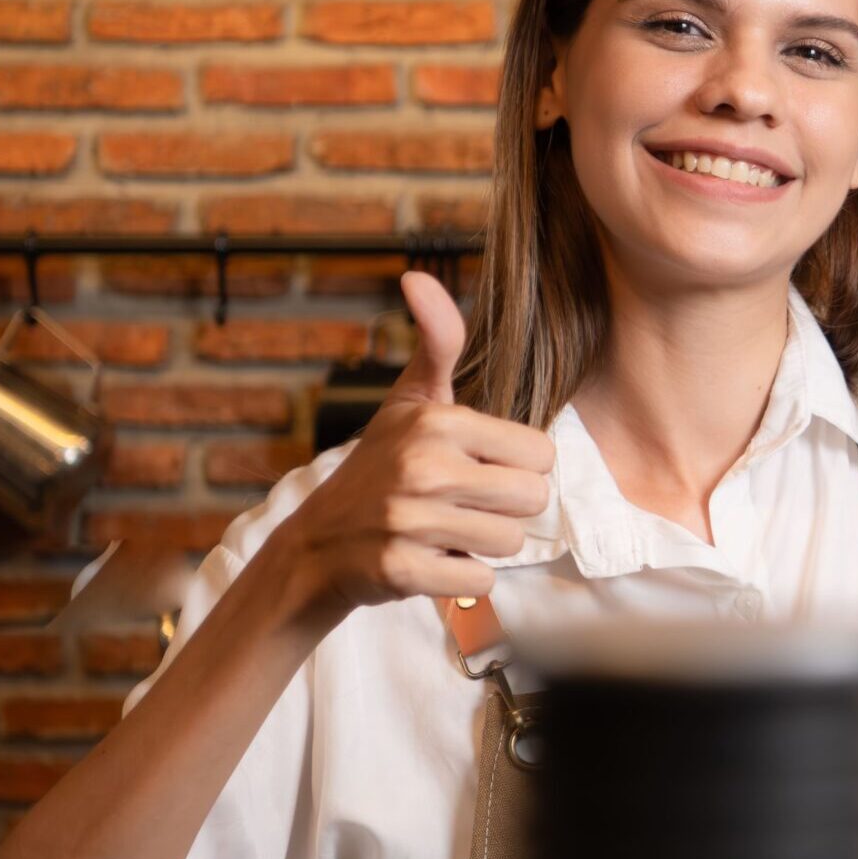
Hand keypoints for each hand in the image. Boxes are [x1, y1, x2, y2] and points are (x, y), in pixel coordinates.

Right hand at [253, 272, 556, 619]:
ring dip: (483, 545)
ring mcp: (408, 521)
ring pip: (509, 543)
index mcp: (437, 422)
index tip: (478, 469)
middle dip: (505, 510)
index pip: (541, 454)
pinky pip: (479, 583)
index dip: (517, 467)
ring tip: (443, 531)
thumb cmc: (379, 466)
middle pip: (532, 500)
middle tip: (462, 505)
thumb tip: (417, 276)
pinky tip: (429, 561)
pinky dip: (461, 580)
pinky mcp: (400, 570)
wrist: (315, 544)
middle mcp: (423, 468)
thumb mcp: (409, 400)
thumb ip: (438, 343)